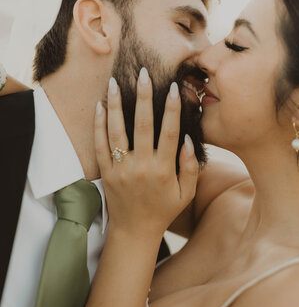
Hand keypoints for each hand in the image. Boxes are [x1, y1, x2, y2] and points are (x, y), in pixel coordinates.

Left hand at [94, 68, 198, 236]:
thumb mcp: (186, 193)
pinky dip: (99, 125)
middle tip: (144, 74)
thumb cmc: (163, 211)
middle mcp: (141, 167)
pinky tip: (100, 106)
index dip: (173, 109)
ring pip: (117, 131)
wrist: (134, 232)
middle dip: (144, 97)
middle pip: (142, 125)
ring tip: (114, 82)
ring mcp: (121, 169)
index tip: (174, 87)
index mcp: (164, 170)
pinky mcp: (106, 172)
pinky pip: (100, 145)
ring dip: (116, 105)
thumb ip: (190, 167)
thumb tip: (187, 139)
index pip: (169, 132)